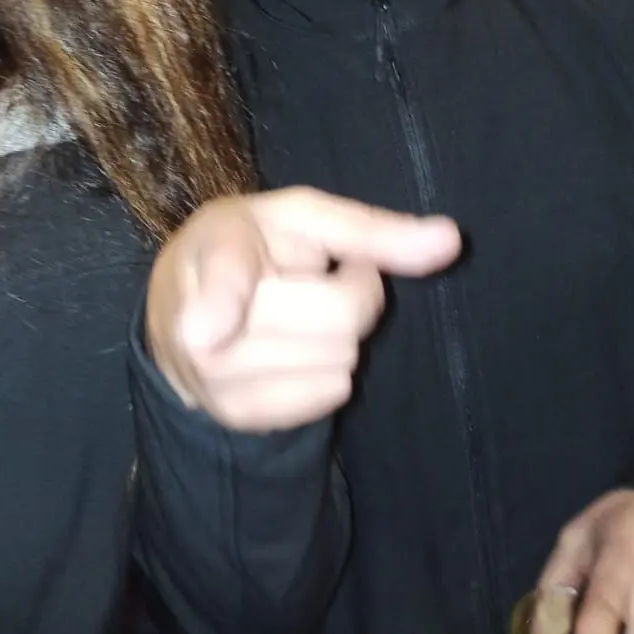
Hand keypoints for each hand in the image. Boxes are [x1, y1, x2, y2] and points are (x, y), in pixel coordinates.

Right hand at [145, 186, 460, 431]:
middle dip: (351, 293)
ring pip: (340, 361)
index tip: (203, 335)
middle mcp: (201, 321)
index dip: (217, 307)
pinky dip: (328, 371)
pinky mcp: (235, 415)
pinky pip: (328, 396)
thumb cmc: (257, 245)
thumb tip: (453, 239)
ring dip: (339, 335)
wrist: (180, 304)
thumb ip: (375, 230)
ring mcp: (215, 377)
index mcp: (217, 249)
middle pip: (338, 320)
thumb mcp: (308, 218)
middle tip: (315, 276)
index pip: (222, 282)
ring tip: (298, 308)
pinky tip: (293, 348)